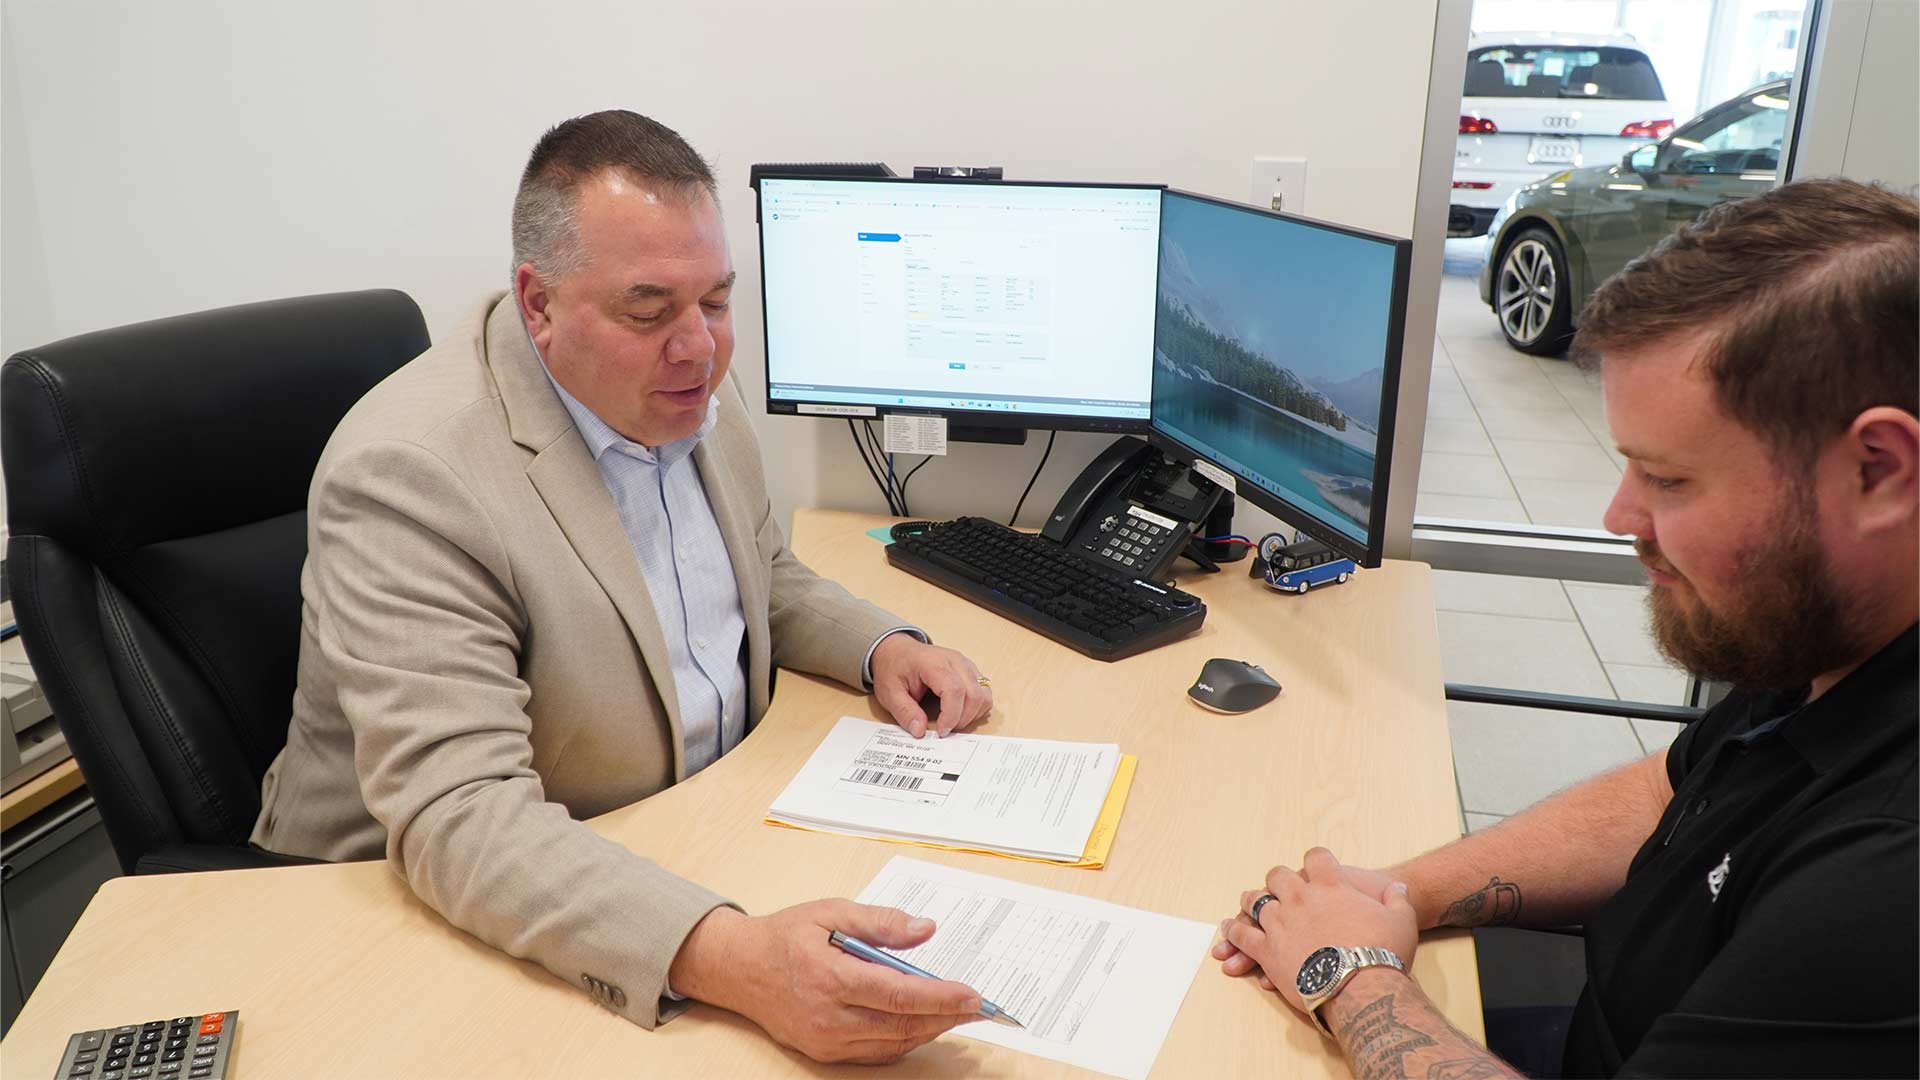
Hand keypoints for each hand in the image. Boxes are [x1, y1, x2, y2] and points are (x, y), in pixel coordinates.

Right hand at [668, 901, 980, 1064]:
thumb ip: (881, 922)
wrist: (739, 969)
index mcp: (830, 978)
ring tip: (958, 1014)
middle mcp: (828, 1017)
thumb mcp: (831, 911)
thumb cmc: (786, 936)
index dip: (941, 997)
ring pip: (892, 1043)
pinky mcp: (824, 1052)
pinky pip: (875, 1052)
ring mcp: (825, 1040)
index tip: (973, 995)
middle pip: (901, 1025)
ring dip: (930, 1030)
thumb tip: (925, 929)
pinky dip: (904, 1039)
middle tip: (979, 1007)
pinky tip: (923, 1023)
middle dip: (946, 1017)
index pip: (898, 995)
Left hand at [870, 634, 992, 737]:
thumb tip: (920, 731)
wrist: (897, 650)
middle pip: (974, 694)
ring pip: (984, 693)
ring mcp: (965, 664)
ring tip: (953, 721)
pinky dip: (977, 707)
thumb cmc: (894, 668)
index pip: (954, 690)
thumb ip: (905, 712)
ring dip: (973, 713)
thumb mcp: (889, 693)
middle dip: (963, 719)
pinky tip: (960, 711)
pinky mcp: (970, 670)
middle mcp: (955, 661)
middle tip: (945, 729)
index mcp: (933, 663)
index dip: (952, 715)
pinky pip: (984, 691)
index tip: (941, 731)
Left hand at [1212, 860, 1400, 984]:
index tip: (1315, 862)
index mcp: (1331, 885)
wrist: (1362, 986)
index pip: (1317, 857)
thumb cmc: (1384, 952)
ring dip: (1251, 901)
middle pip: (1278, 876)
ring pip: (1255, 902)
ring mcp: (1280, 922)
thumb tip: (1400, 888)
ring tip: (1247, 902)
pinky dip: (1234, 933)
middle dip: (1278, 878)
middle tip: (1277, 884)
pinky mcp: (1267, 950)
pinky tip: (1228, 932)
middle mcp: (1300, 898)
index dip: (1316, 858)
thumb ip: (1398, 900)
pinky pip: (1243, 936)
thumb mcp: (1402, 920)